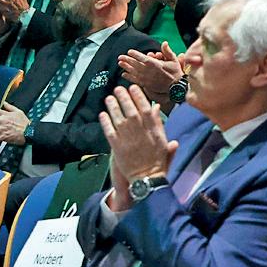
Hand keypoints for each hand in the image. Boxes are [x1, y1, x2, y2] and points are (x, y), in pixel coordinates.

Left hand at [99, 85, 176, 211]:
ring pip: (119, 119)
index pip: (146, 109)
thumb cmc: (157, 162)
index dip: (139, 97)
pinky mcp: (116, 147)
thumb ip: (159, 124)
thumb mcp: (163, 142)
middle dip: (124, 98)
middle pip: (131, 111)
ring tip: (109, 98)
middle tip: (118, 89)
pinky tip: (102, 114)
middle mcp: (140, 133)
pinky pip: (109, 131)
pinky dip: (106, 122)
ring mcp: (128, 139)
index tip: (133, 88)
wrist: (147, 179)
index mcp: (153, 131)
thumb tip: (156, 108)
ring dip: (113, 107)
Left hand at [118, 42, 183, 103]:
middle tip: (120, 57)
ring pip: (133, 72)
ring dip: (126, 67)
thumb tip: (164, 42)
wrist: (177, 87)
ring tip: (120, 63)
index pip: (142, 58)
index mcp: (155, 64)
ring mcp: (147, 78)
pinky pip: (135, 80)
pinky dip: (129, 77)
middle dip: (127, 60)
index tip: (129, 51)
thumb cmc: (176, 72)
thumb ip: (167, 51)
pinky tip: (123, 74)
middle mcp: (149, 71)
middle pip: (135, 64)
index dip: (135, 54)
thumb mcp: (174, 60)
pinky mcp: (146, 85)